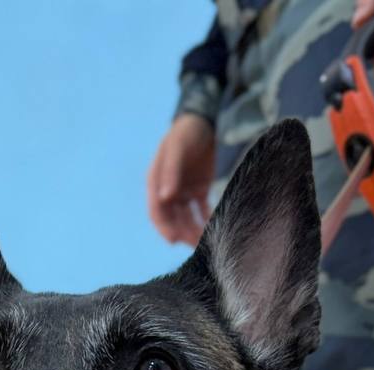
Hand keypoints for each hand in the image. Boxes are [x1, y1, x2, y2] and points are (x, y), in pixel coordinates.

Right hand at [147, 112, 215, 246]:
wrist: (204, 120)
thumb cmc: (186, 132)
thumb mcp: (177, 148)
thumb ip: (171, 172)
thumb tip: (165, 198)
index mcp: (156, 181)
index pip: (157, 210)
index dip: (163, 226)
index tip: (173, 240)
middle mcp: (167, 189)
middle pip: (172, 218)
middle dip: (182, 232)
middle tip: (196, 245)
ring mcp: (182, 191)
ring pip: (186, 217)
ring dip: (194, 230)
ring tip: (207, 241)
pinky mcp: (198, 189)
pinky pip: (201, 209)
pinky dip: (207, 219)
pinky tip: (216, 228)